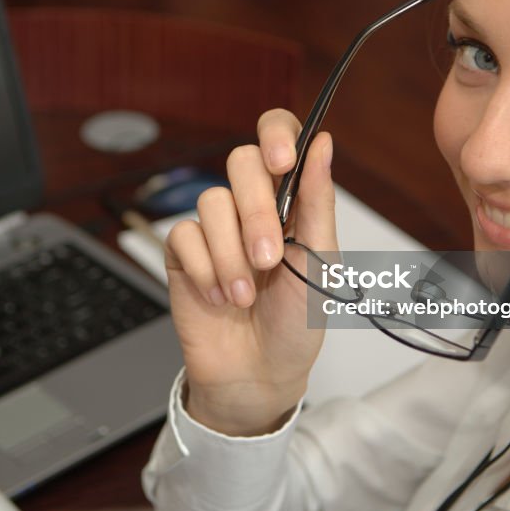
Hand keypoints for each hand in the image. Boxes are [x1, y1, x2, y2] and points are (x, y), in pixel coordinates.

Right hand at [165, 108, 337, 435]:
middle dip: (257, 212)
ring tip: (245, 296)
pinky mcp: (185, 252)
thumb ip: (318, 201)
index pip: (279, 136)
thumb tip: (324, 143)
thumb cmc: (298, 323)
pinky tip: (220, 297)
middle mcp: (252, 206)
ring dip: (232, 255)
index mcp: (292, 200)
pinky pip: (185, 235)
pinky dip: (206, 271)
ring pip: (212, 202)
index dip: (276, 134)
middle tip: (270, 259)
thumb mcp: (321, 263)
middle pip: (241, 162)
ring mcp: (217, 228)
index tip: (283, 161)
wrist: (260, 375)